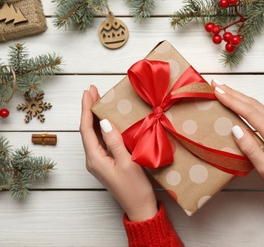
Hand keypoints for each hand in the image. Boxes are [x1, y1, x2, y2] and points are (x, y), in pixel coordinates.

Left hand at [80, 85, 156, 220]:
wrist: (140, 208)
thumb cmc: (135, 188)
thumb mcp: (127, 163)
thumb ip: (114, 142)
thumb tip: (104, 121)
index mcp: (95, 159)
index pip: (86, 129)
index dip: (86, 109)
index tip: (88, 92)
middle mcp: (93, 160)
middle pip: (87, 130)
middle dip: (89, 109)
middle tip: (93, 91)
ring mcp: (99, 162)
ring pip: (93, 134)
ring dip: (95, 117)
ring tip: (98, 100)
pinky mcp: (106, 163)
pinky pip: (100, 141)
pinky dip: (102, 127)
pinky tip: (107, 120)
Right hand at [212, 80, 263, 199]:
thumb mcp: (263, 167)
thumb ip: (249, 147)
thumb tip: (234, 128)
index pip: (250, 112)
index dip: (232, 101)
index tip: (218, 92)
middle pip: (253, 104)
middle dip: (233, 93)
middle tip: (216, 84)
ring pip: (257, 105)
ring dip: (239, 96)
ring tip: (223, 89)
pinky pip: (261, 110)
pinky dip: (247, 103)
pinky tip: (238, 101)